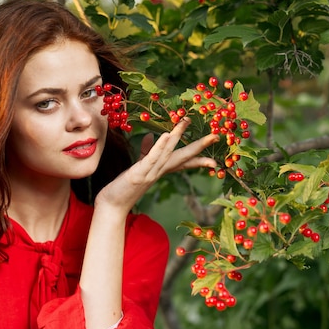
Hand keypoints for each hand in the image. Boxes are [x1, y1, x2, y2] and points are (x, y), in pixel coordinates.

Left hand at [96, 117, 218, 211]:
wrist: (112, 206)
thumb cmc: (125, 187)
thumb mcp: (138, 167)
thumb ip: (146, 152)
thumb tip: (151, 135)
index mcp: (160, 170)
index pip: (183, 161)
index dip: (199, 156)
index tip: (214, 149)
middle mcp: (159, 172)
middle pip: (182, 156)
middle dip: (199, 146)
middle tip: (216, 136)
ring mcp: (150, 173)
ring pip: (168, 153)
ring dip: (177, 137)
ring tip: (186, 122)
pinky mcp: (139, 174)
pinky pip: (152, 158)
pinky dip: (160, 146)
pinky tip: (166, 134)